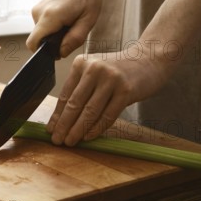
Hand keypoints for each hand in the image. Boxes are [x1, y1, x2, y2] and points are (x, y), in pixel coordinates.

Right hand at [26, 0, 101, 57]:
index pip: (33, 44)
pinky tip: (66, 18)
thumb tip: (60, 53)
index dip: (44, 52)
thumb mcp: (88, 20)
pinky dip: (53, 27)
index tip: (58, 50)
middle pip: (38, 39)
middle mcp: (38, 13)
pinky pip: (42, 25)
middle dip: (52, 43)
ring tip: (70, 22)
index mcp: (50, 16)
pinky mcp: (38, 8)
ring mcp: (36, 9)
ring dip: (54, 34)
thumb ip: (74, 39)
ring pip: (41, 33)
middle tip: (71, 32)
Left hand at [47, 44, 172, 145]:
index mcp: (82, 63)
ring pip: (90, 111)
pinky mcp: (126, 90)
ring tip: (70, 141)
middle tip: (57, 140)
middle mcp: (94, 69)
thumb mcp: (96, 70)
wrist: (150, 59)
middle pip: (75, 103)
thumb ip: (81, 88)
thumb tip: (63, 117)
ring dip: (78, 129)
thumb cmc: (119, 69)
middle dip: (64, 125)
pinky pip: (108, 115)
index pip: (65, 94)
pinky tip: (88, 137)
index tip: (50, 129)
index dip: (57, 114)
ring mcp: (111, 79)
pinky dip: (97, 128)